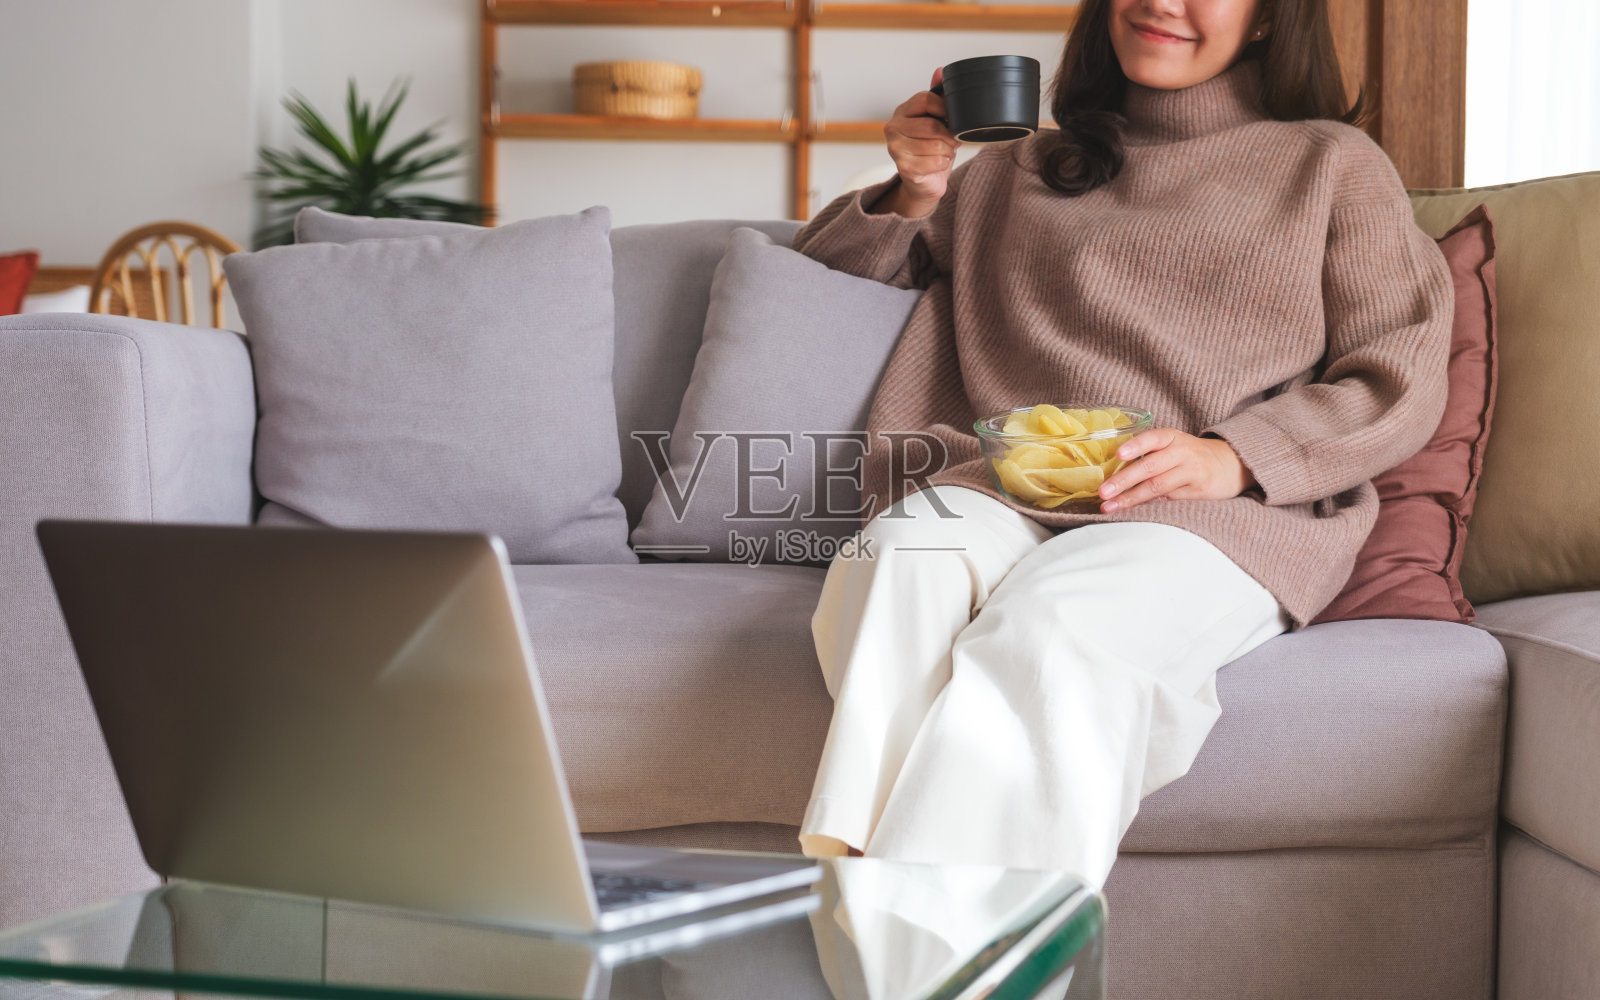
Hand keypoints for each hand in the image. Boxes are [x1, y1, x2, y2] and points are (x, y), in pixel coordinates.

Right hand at [873, 68, 960, 217]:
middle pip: (931, 125)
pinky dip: (944, 163)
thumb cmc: (931, 149)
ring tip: (945, 152)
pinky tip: (939, 164)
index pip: (925, 100)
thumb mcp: (935, 119)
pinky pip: (935, 161)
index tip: (952, 119)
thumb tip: (941, 71)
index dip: (944, 108)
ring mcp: (895, 148)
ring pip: (935, 144)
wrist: (923, 182)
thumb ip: (937, 96)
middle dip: (949, 135)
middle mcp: (892, 128)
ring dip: (948, 151)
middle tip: (952, 141)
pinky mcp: (903, 168)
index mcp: (901, 112)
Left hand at [1098, 428, 1255, 512]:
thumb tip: (1111, 470)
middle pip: (1150, 467)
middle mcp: (1183, 452)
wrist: (1231, 464)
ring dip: (1131, 498)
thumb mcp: (1173, 444)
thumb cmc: (1190, 455)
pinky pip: (1169, 500)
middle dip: (1124, 480)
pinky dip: (1148, 506)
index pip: (1153, 438)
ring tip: (1109, 507)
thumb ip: (1149, 452)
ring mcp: (1192, 472)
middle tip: (1103, 491)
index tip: (1119, 455)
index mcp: (1172, 437)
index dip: (1136, 446)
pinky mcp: (1199, 491)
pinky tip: (1130, 512)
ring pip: (1157, 487)